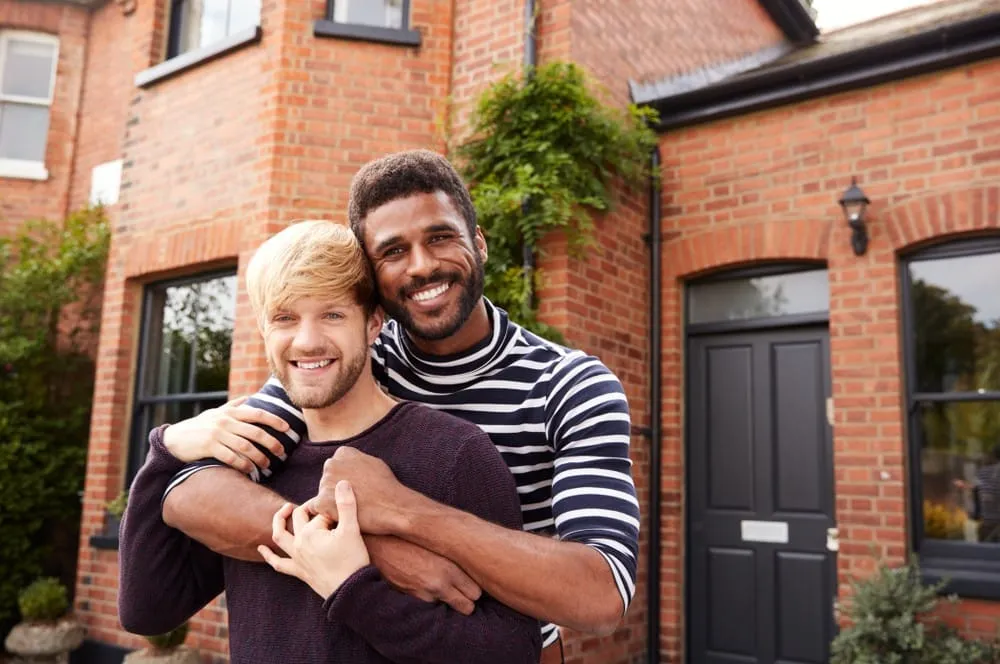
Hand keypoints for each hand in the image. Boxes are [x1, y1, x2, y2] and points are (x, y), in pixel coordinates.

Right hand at [162, 396, 289, 474]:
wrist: (174, 438)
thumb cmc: (198, 425)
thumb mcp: (215, 412)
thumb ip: (233, 406)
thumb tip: (249, 397)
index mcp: (230, 412)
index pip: (257, 414)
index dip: (274, 420)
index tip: (287, 427)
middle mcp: (225, 422)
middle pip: (255, 432)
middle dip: (271, 443)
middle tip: (281, 452)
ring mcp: (217, 434)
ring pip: (245, 447)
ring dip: (259, 457)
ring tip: (267, 465)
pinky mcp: (209, 447)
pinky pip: (231, 457)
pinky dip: (243, 465)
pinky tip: (250, 470)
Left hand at [258, 481, 369, 598]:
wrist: (351, 591)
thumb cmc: (352, 560)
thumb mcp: (352, 530)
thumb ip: (345, 504)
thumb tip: (342, 482)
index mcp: (310, 532)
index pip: (320, 514)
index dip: (333, 511)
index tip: (344, 514)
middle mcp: (299, 544)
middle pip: (300, 519)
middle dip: (308, 508)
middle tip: (320, 504)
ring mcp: (296, 558)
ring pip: (280, 537)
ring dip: (279, 522)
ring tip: (284, 510)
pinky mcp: (298, 571)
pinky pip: (279, 564)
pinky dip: (269, 556)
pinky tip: (261, 549)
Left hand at [305, 447, 415, 534]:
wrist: (393, 507)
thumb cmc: (387, 487)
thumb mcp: (373, 462)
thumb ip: (356, 461)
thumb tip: (349, 463)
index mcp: (343, 453)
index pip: (335, 467)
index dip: (342, 481)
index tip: (353, 489)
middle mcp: (331, 464)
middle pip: (327, 480)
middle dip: (334, 491)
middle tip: (351, 502)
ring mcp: (325, 481)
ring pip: (322, 494)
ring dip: (331, 503)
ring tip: (348, 511)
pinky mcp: (322, 500)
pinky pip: (316, 508)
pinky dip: (326, 513)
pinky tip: (339, 517)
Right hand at [366, 535, 481, 614]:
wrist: (378, 544)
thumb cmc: (409, 538)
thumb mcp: (437, 543)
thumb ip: (455, 555)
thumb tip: (472, 561)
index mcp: (450, 568)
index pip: (476, 592)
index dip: (474, 589)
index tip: (470, 584)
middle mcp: (439, 584)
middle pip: (467, 607)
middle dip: (465, 600)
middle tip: (460, 590)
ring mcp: (424, 595)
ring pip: (447, 608)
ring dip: (445, 600)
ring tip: (437, 583)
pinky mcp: (410, 600)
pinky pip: (428, 605)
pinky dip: (428, 599)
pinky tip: (422, 584)